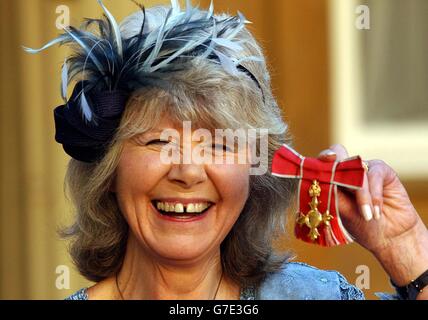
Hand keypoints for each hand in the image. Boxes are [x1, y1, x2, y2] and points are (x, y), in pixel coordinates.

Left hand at [318, 144, 427, 296]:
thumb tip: (320, 179)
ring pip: (357, 169)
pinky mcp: (382, 171)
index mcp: (331, 178)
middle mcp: (346, 170)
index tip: (321, 163)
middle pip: (337, 154)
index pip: (321, 162)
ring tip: (366, 215)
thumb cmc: (361, 225)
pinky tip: (375, 212)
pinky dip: (374, 195)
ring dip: (361, 194)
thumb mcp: (341, 211)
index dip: (319, 160)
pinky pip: (374, 174)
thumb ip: (332, 192)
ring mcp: (364, 168)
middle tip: (334, 168)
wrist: (389, 237)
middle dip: (335, 163)